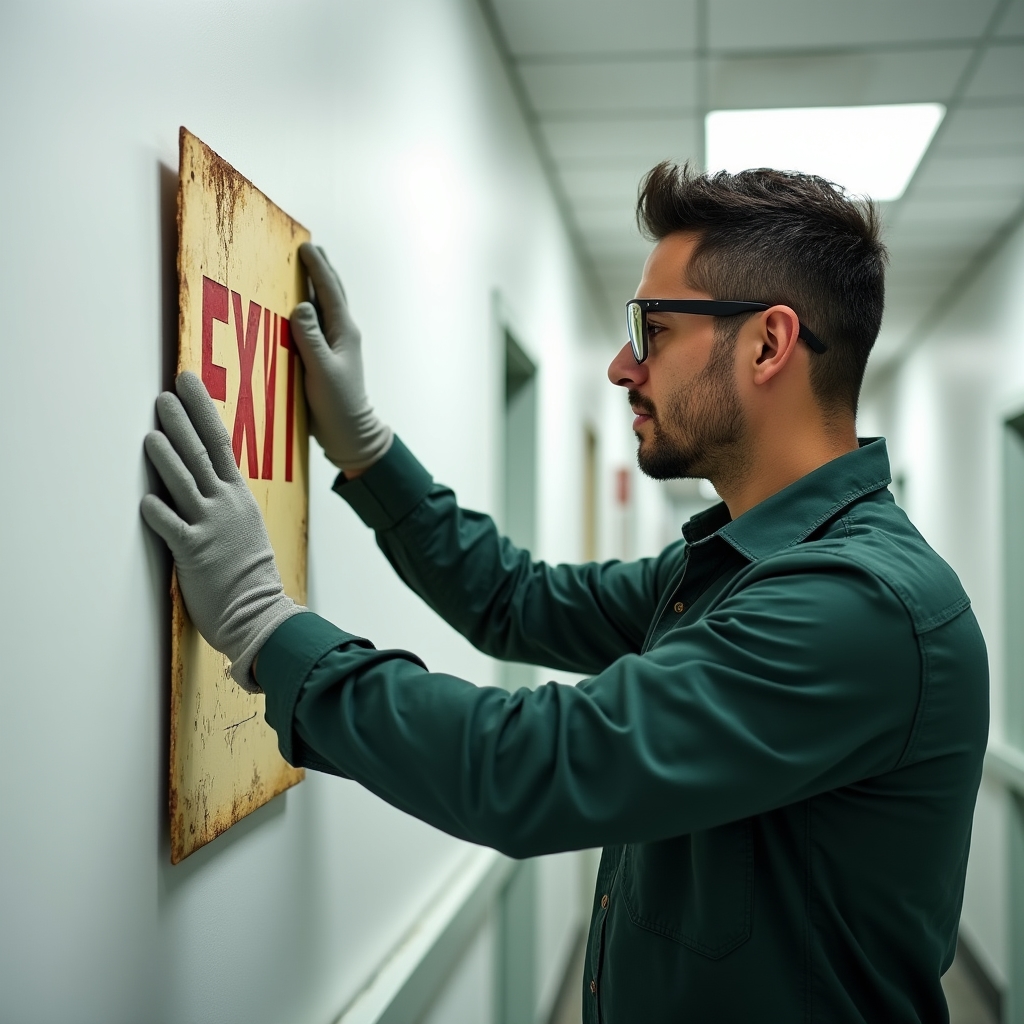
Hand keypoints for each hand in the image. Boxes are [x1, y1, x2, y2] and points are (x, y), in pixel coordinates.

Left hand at [141, 371, 303, 691]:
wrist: (260, 614)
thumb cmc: (252, 579)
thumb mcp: (248, 532)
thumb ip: (228, 508)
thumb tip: (209, 489)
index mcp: (240, 498)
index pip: (221, 443)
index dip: (204, 411)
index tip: (191, 386)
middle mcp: (226, 505)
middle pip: (202, 452)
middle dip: (182, 420)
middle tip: (165, 395)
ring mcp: (210, 526)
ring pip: (184, 480)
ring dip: (165, 454)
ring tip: (151, 432)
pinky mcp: (193, 551)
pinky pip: (168, 523)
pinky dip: (155, 509)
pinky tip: (144, 498)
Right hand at [291, 243, 392, 471]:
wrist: (350, 434)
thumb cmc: (338, 405)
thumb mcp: (321, 370)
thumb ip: (310, 338)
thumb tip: (301, 305)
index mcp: (344, 333)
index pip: (330, 293)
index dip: (317, 269)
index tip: (306, 247)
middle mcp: (342, 335)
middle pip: (331, 296)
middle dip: (321, 271)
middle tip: (309, 249)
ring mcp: (335, 347)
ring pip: (325, 310)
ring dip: (316, 288)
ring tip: (306, 270)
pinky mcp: (326, 360)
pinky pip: (316, 327)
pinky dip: (309, 312)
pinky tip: (300, 310)